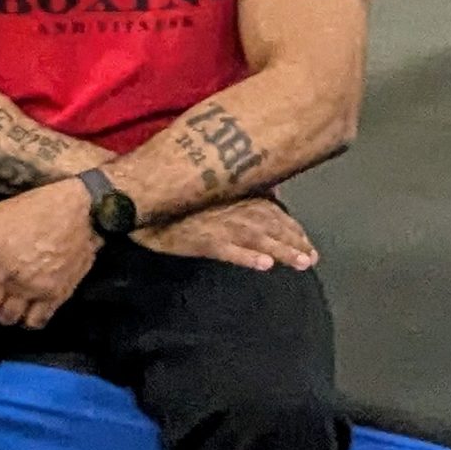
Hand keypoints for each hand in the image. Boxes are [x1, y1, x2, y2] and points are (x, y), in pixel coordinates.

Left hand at [0, 181, 97, 327]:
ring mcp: (30, 288)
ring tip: (5, 305)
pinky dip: (27, 321)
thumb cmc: (36, 207)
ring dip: (1, 315)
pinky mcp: (54, 296)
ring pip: (5, 319)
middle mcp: (6, 274)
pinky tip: (27, 311)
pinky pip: (34, 322)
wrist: (81, 211)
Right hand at [134, 198, 318, 272]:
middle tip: (311, 259)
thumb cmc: (173, 191)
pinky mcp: (203, 241)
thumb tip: (268, 189)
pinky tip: (263, 264)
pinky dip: (247, 256)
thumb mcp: (209, 185)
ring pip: (259, 239)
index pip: (276, 214)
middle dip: (295, 242)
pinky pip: (229, 250)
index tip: (308, 244)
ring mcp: (221, 225)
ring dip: (282, 250)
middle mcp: (236, 209)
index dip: (294, 230)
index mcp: (240, 196)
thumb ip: (239, 188)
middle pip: (274, 227)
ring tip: (300, 263)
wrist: (138, 198)